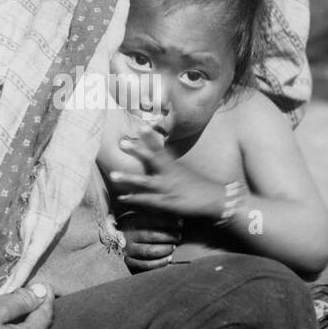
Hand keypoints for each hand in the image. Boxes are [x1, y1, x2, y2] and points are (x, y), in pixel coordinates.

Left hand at [110, 132, 225, 220]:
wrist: (214, 199)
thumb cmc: (198, 185)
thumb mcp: (184, 171)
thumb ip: (170, 165)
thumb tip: (159, 156)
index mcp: (174, 166)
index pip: (161, 148)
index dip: (151, 137)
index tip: (141, 125)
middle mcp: (169, 174)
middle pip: (152, 160)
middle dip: (137, 151)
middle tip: (122, 142)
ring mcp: (167, 188)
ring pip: (145, 182)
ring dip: (128, 179)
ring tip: (113, 175)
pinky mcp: (167, 202)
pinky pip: (148, 201)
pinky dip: (135, 199)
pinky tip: (122, 198)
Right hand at [117, 209, 183, 272]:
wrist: (107, 242)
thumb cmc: (127, 227)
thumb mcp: (134, 216)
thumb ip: (148, 214)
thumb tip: (169, 211)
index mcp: (130, 221)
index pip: (152, 220)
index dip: (168, 221)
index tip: (180, 222)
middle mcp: (128, 235)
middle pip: (152, 235)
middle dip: (169, 236)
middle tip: (179, 236)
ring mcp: (127, 250)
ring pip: (150, 251)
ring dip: (165, 249)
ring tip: (173, 247)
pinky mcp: (128, 262)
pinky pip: (145, 265)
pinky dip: (159, 263)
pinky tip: (168, 259)